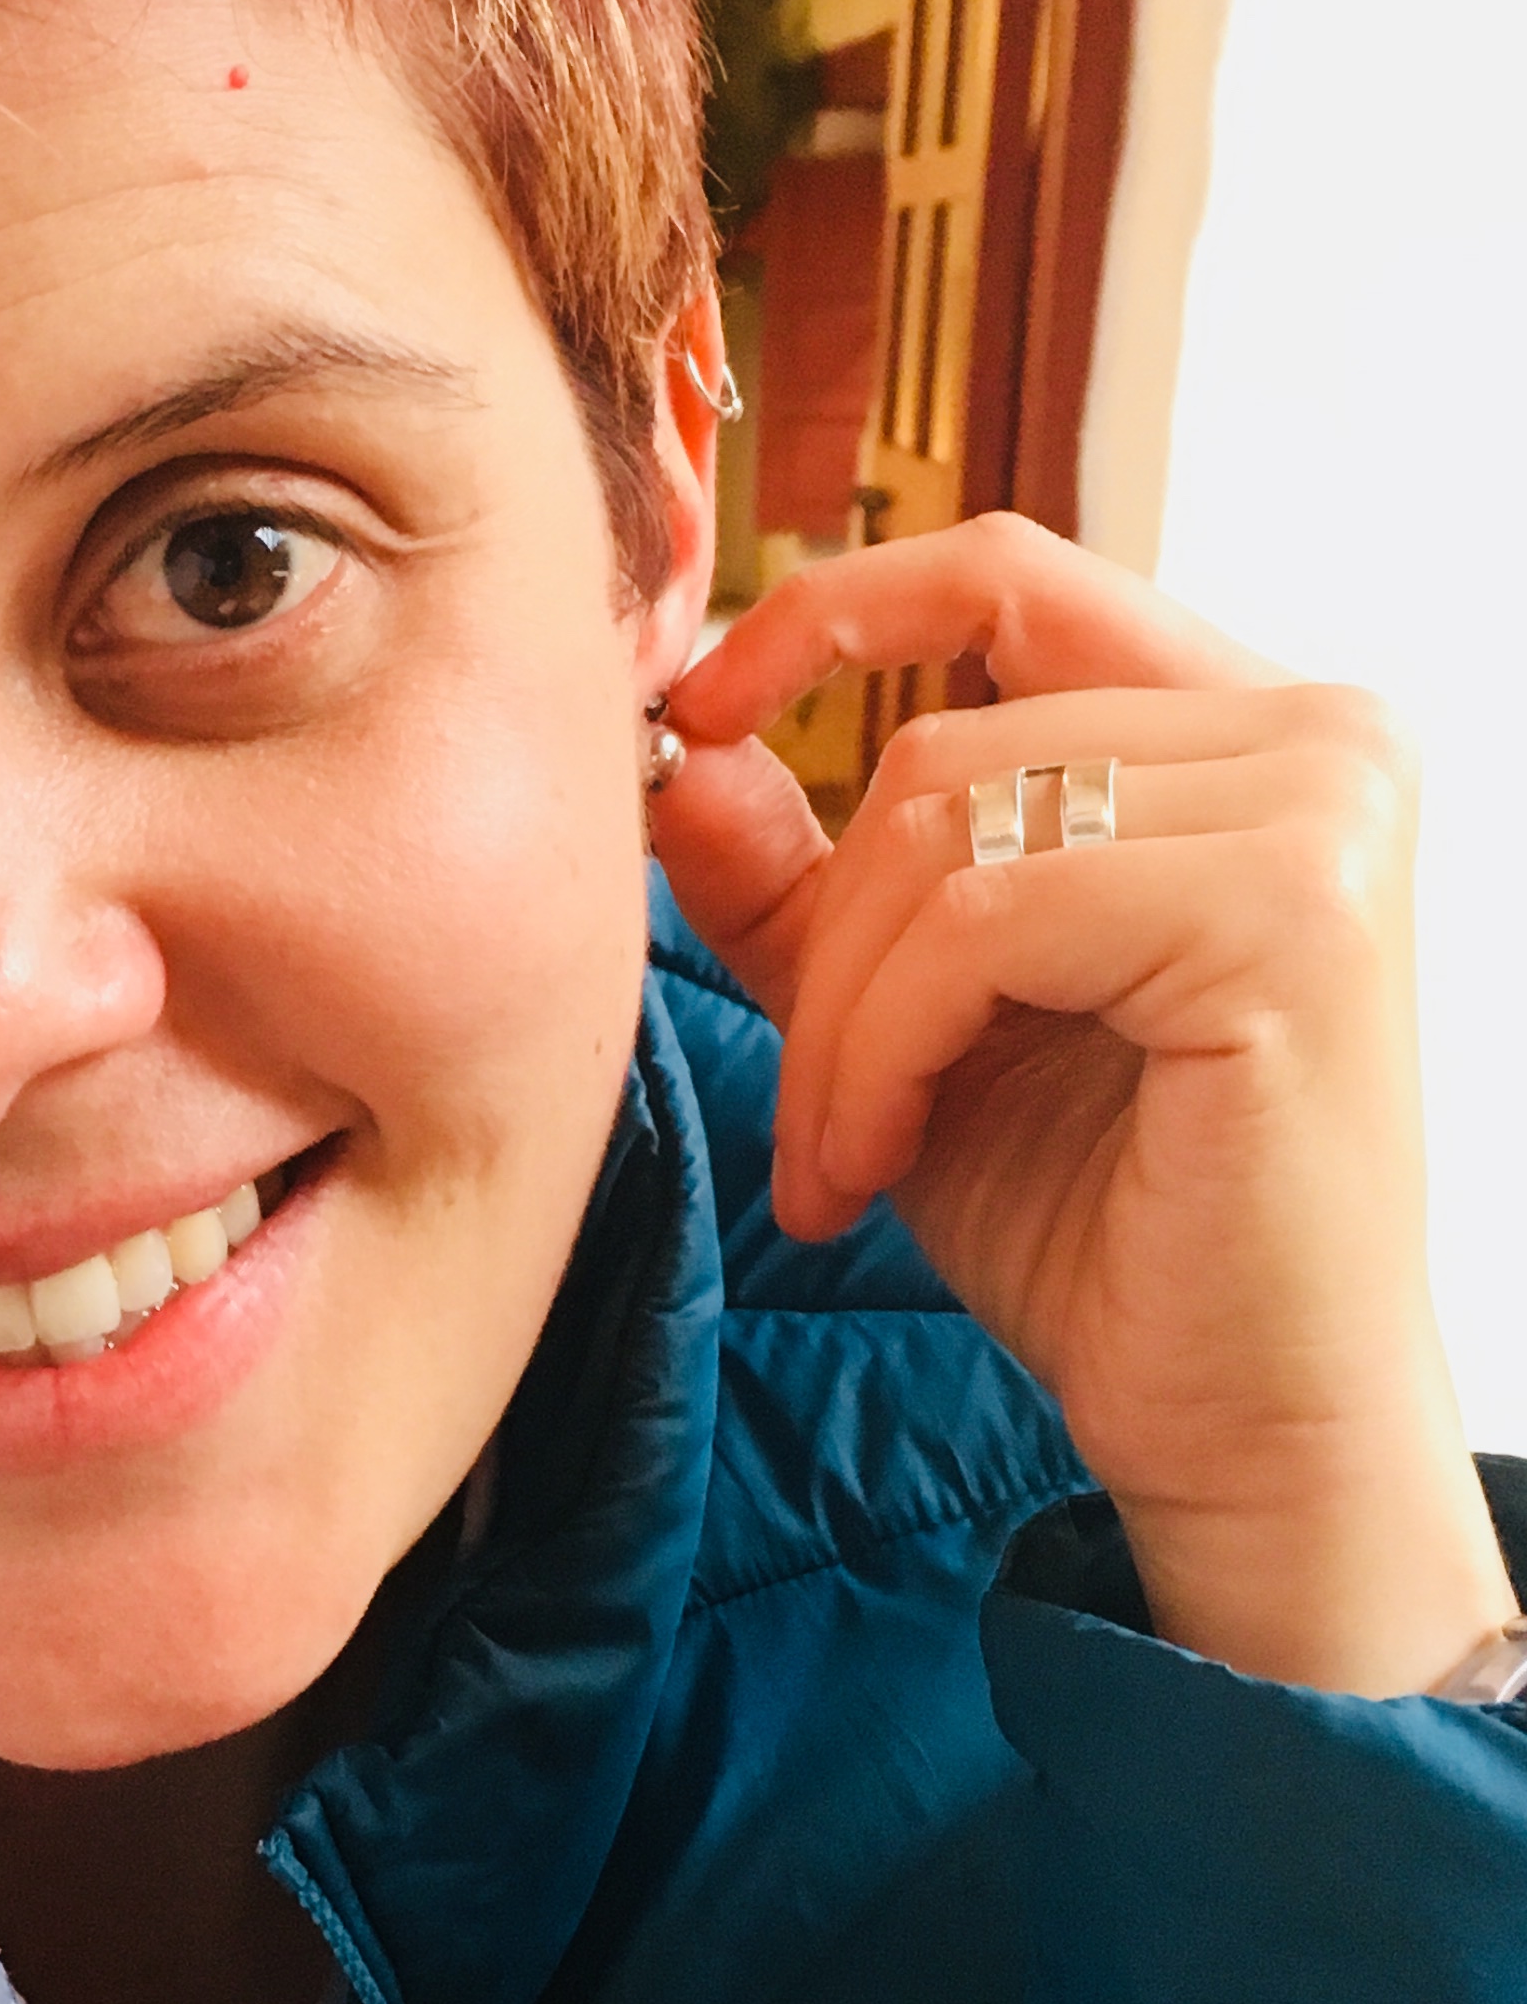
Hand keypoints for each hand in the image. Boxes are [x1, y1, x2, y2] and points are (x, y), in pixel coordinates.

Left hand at [655, 517, 1512, 1697]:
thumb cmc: (1109, 1234)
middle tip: (807, 1115)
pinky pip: (980, 920)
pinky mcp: (1291, 913)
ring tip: (844, 1155)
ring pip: (946, 823)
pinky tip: (880, 1161)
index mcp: (1250, 733)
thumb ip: (808, 882)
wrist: (1241, 1428)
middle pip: (944, 738)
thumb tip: (682, 752)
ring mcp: (1320, 813)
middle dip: (822, 939)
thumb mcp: (915, 1024)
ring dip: (842, 1016)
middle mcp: (1318, 737)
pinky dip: (883, 1050)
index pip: (1011, 575)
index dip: (831, 613)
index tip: (693, 710)